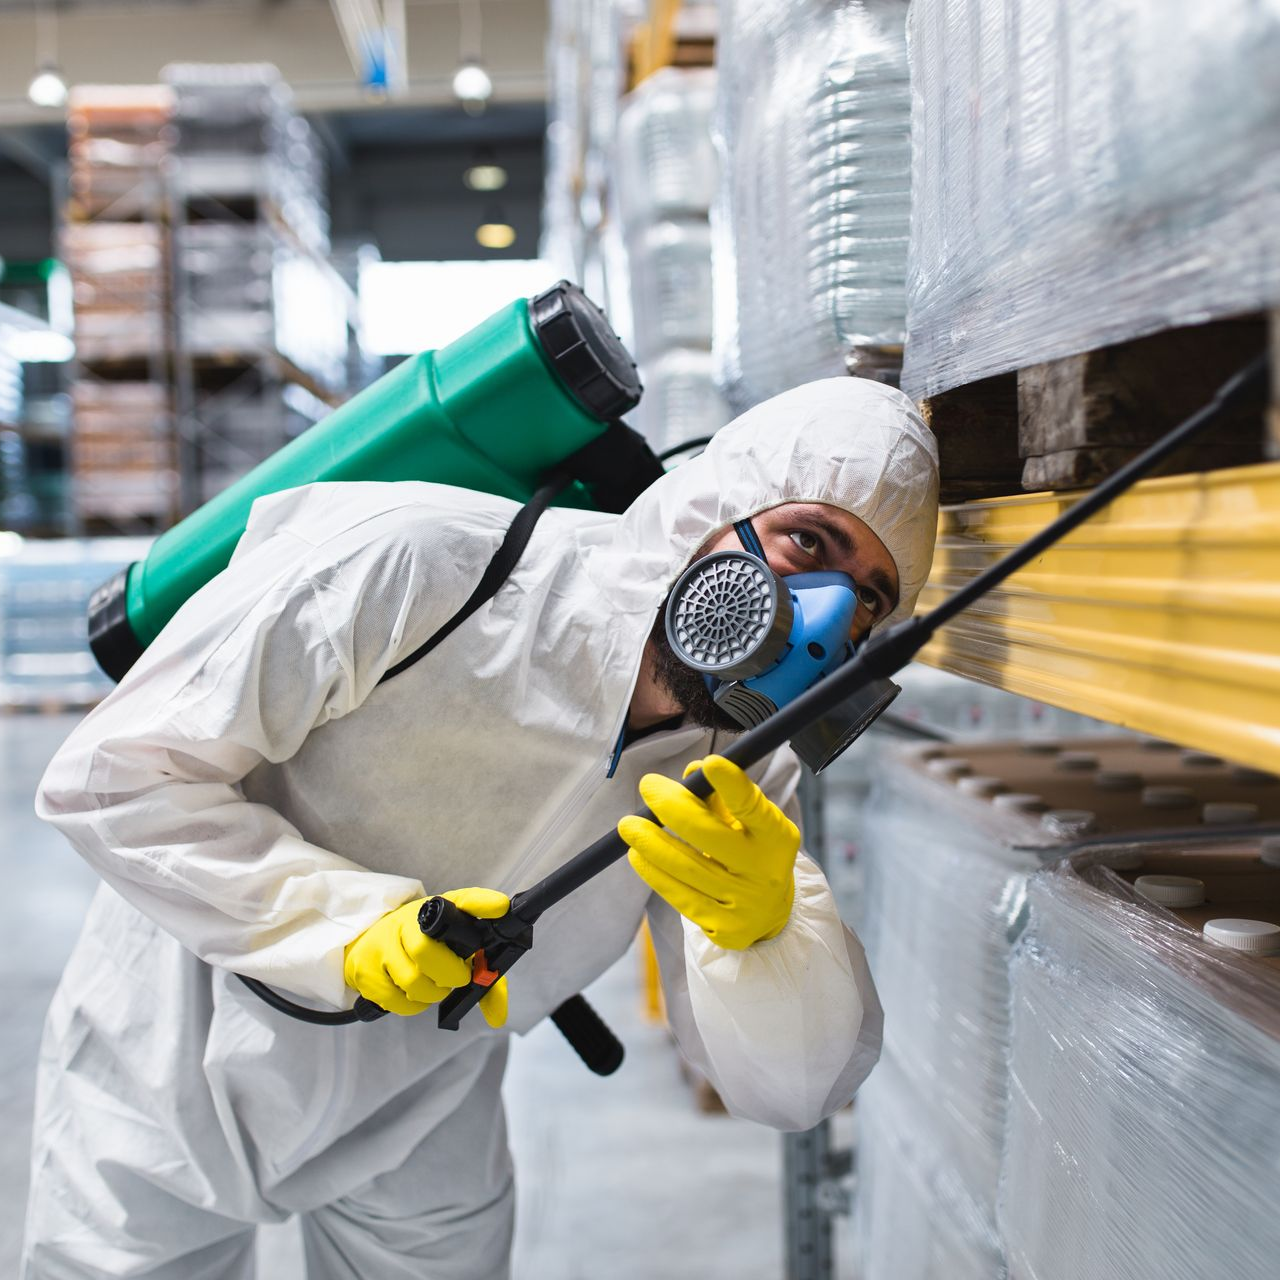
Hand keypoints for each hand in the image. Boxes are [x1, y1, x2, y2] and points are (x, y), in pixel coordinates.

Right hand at [343, 887, 509, 1025]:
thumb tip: (498, 1018)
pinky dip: (410, 1005)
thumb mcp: (452, 948)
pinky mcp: (364, 967)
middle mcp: (408, 920)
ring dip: (431, 994)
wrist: (371, 942)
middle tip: (457, 978)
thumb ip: (482, 978)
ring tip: (433, 985)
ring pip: (412, 981)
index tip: (500, 909)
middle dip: (449, 975)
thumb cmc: (423, 946)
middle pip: (426, 951)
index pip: (463, 899)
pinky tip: (411, 991)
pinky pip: (394, 999)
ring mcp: (382, 942)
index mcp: (439, 910)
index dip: (481, 903)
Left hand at [618, 755, 797, 949]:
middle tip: (647, 786)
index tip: (710, 764)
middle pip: (710, 835)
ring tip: (629, 825)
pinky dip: (653, 872)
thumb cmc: (753, 854)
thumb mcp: (749, 825)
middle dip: (672, 807)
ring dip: (651, 842)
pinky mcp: (722, 927)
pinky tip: (638, 856)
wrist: (770, 915)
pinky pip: (679, 896)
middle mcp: (764, 871)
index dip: (732, 784)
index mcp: (776, 837)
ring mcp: (744, 902)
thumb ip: (721, 798)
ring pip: (686, 868)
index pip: (752, 806)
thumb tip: (692, 771)